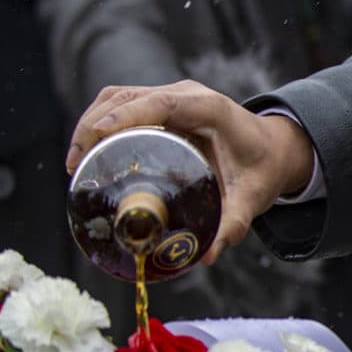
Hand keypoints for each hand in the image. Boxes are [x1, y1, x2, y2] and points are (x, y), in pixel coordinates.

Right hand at [66, 81, 316, 263]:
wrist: (273, 150)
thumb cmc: (262, 169)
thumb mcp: (253, 198)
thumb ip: (234, 225)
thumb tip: (208, 255)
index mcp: (209, 108)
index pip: (161, 102)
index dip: (125, 115)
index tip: (96, 137)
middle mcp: (187, 95)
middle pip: (128, 97)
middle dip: (94, 125)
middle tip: (77, 167)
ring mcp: (172, 96)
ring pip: (118, 97)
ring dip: (91, 123)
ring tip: (77, 164)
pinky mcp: (161, 104)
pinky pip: (122, 105)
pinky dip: (100, 123)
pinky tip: (89, 155)